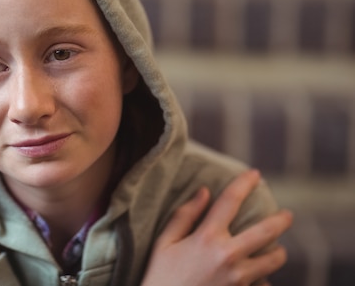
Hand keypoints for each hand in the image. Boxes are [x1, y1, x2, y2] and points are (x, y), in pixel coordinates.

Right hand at [141, 169, 292, 285]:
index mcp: (206, 237)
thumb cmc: (160, 276)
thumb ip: (184, 215)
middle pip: (266, 231)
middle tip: (287, 215)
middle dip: (281, 220)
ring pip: (273, 260)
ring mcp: (238, 279)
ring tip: (275, 249)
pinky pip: (264, 285)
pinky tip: (258, 278)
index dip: (244, 183)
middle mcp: (227, 256)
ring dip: (277, 252)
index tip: (255, 174)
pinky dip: (264, 280)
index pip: (230, 201)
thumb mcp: (165, 242)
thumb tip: (203, 191)